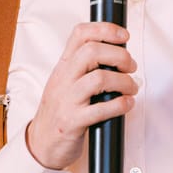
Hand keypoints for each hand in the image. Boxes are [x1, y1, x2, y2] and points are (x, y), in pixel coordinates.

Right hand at [26, 21, 136, 170]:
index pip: (80, 34)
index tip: (124, 36)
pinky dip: (120, 105)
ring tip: (131, 87)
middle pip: (92, 52)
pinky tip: (127, 104)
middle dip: (119, 56)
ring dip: (124, 82)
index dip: (105, 29)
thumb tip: (117, 55)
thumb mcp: (66, 81)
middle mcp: (64, 79)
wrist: (41, 143)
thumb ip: (85, 67)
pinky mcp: (73, 122)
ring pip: (99, 79)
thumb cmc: (59, 111)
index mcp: (63, 66)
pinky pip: (101, 109)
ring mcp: (67, 100)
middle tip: (130, 67)